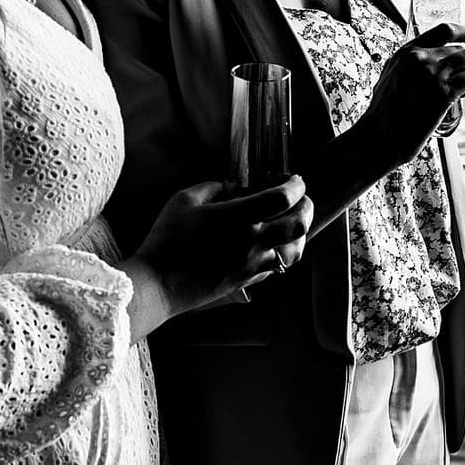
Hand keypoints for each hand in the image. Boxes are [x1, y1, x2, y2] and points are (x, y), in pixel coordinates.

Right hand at [131, 176, 312, 316]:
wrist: (158, 285)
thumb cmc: (168, 239)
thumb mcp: (184, 200)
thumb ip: (213, 188)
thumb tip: (232, 187)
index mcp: (239, 218)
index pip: (282, 197)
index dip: (295, 185)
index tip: (295, 179)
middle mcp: (253, 242)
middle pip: (298, 224)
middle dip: (306, 207)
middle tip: (303, 198)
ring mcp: (253, 265)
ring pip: (294, 251)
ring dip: (301, 234)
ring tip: (296, 222)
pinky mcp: (248, 281)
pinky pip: (278, 266)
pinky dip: (284, 252)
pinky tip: (276, 244)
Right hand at [357, 23, 464, 166]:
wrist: (380, 137)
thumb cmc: (383, 113)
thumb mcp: (390, 76)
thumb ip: (407, 65)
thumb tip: (425, 59)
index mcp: (407, 52)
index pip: (444, 30)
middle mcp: (420, 58)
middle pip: (460, 50)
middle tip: (463, 81)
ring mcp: (432, 75)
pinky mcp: (443, 94)